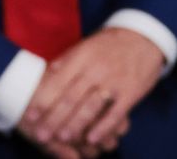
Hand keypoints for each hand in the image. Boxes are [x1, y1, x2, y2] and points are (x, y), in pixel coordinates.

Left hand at [18, 28, 161, 152]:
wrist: (145, 37)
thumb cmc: (110, 44)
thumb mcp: (87, 44)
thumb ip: (67, 60)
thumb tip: (46, 72)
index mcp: (82, 56)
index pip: (59, 82)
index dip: (44, 101)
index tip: (31, 116)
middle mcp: (97, 69)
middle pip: (71, 98)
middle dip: (54, 119)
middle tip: (40, 134)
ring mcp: (115, 81)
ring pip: (91, 107)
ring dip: (75, 124)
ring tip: (62, 138)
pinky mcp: (131, 92)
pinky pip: (115, 113)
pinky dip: (103, 127)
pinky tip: (92, 139)